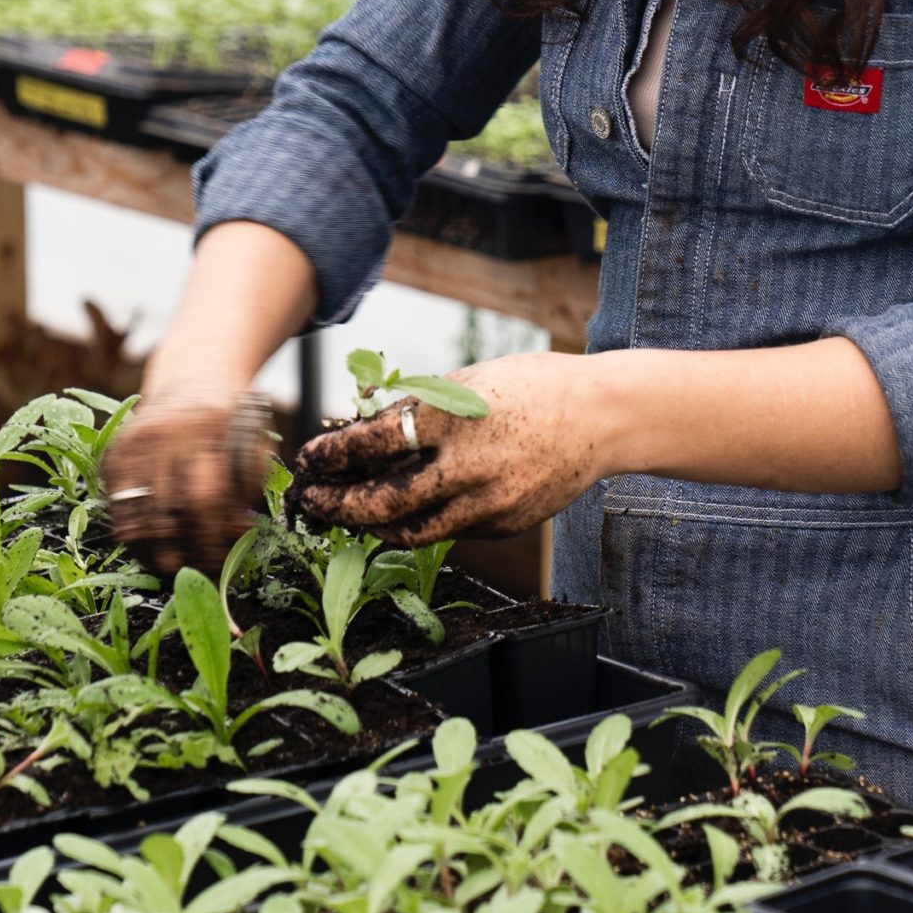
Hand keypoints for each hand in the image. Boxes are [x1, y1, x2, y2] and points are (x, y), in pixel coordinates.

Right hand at [101, 388, 276, 576]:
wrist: (194, 375)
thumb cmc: (231, 419)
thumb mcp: (253, 442)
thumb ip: (251, 486)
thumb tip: (238, 534)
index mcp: (209, 427)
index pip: (206, 498)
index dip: (214, 538)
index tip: (225, 561)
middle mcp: (166, 433)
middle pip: (170, 512)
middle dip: (188, 552)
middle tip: (201, 570)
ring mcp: (133, 443)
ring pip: (138, 517)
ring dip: (158, 553)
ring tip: (176, 567)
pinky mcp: (113, 454)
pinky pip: (118, 509)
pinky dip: (135, 537)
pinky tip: (154, 548)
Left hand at [289, 352, 614, 545]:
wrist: (602, 417)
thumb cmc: (532, 387)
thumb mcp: (468, 381)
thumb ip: (418, 407)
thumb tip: (364, 428)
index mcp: (452, 419)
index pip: (370, 444)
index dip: (331, 455)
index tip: (309, 458)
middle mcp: (467, 467)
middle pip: (381, 503)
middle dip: (337, 506)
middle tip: (311, 502)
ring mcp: (488, 503)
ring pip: (412, 532)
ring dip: (373, 526)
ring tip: (351, 515)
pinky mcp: (504, 525)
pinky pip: (450, 530)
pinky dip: (422, 521)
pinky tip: (407, 509)